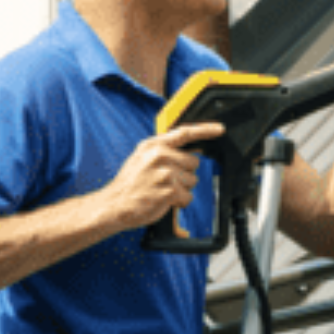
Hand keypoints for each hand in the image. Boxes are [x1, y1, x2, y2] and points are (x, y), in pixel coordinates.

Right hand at [102, 122, 225, 229]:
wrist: (114, 204)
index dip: (205, 130)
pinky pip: (188, 196)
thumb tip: (193, 150)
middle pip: (194, 162)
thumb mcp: (142, 158)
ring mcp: (165, 172)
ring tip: (162, 190)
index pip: (185, 133)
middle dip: (185, 173)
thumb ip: (166, 151)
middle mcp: (159, 155)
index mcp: (153, 145)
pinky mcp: (169, 190)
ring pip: (192, 180)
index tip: (220, 129)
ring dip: (182, 189)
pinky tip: (164, 200)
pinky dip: (180, 202)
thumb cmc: (130, 184)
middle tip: (166, 181)